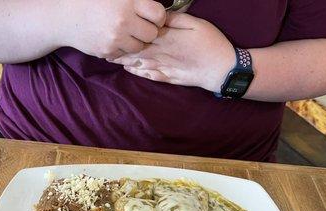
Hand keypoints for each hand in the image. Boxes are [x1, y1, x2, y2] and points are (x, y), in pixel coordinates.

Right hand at [63, 0, 165, 58]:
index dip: (157, 16)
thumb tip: (152, 4)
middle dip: (148, 30)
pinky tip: (113, 37)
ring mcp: (115, 39)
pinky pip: (124, 53)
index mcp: (128, 2)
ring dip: (136, 41)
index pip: (158, 15)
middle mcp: (123, 21)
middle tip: (139, 25)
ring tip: (126, 32)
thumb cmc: (92, 1)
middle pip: (152, 34)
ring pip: (139, 47)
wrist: (66, 17)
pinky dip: (122, 47)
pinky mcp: (108, 51)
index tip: (151, 16)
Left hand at [110, 13, 235, 91]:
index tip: (114, 31)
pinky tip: (129, 70)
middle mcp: (161, 54)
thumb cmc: (211, 43)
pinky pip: (148, 75)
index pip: (140, 36)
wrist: (221, 70)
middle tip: (105, 48)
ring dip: (124, 62)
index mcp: (166, 39)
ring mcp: (164, 68)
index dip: (125, 35)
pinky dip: (137, 72)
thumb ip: (175, 20)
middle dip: (119, 50)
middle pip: (135, 52)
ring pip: (139, 64)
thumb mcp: (196, 23)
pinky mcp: (168, 78)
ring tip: (111, 59)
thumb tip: (158, 16)